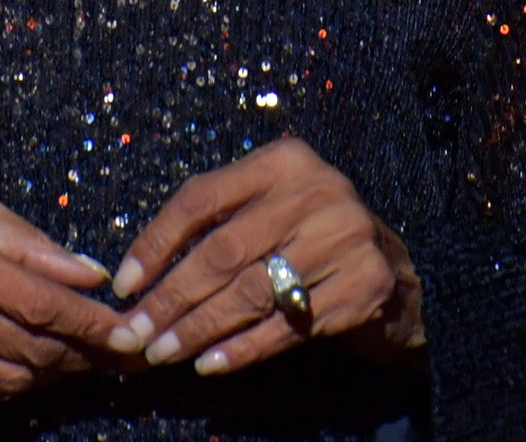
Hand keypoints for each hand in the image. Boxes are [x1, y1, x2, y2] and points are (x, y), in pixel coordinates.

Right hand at [0, 176, 131, 404]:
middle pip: (31, 352)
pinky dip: (4, 386)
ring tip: (80, 357)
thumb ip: (25, 241)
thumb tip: (86, 273)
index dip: (93, 325)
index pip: (42, 306)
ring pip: (5, 382)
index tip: (129, 334)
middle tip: (120, 351)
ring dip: (50, 372)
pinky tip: (25, 368)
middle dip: (84, 354)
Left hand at [107, 137, 424, 376]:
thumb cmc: (312, 241)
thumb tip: (139, 274)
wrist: (400, 277)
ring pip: (251, 291)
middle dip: (170, 298)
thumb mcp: (270, 210)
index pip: (201, 198)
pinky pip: (287, 326)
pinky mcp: (364, 285)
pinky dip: (242, 349)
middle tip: (134, 333)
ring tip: (163, 352)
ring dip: (198, 328)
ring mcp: (345, 237)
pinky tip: (210, 364)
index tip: (124, 285)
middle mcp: (316, 190)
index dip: (156, 243)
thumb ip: (218, 224)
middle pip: (222, 250)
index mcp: (283, 161)